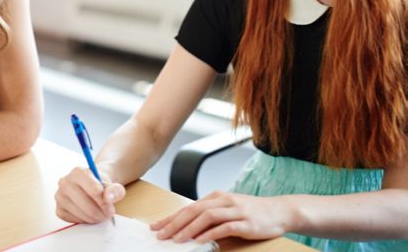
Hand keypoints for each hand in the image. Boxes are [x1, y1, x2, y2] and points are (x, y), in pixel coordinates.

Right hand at [55, 167, 125, 223]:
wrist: (91, 185)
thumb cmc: (100, 184)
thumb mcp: (112, 184)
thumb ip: (115, 190)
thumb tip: (108, 198)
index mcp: (78, 172)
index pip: (94, 190)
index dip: (105, 202)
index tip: (110, 206)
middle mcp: (65, 182)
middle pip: (87, 204)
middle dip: (101, 212)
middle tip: (108, 214)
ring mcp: (60, 196)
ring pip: (81, 213)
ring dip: (94, 218)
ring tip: (100, 214)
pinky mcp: (59, 209)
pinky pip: (73, 220)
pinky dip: (84, 221)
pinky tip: (89, 215)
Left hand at [150, 191, 294, 242]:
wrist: (280, 211)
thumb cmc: (252, 212)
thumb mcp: (228, 210)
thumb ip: (211, 217)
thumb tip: (188, 229)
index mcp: (216, 196)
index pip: (188, 207)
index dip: (171, 217)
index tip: (156, 227)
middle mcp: (224, 200)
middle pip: (193, 210)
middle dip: (174, 223)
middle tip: (160, 234)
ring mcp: (235, 210)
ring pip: (206, 217)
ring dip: (189, 228)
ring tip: (176, 239)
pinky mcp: (246, 222)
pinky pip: (224, 227)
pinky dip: (210, 234)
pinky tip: (199, 241)